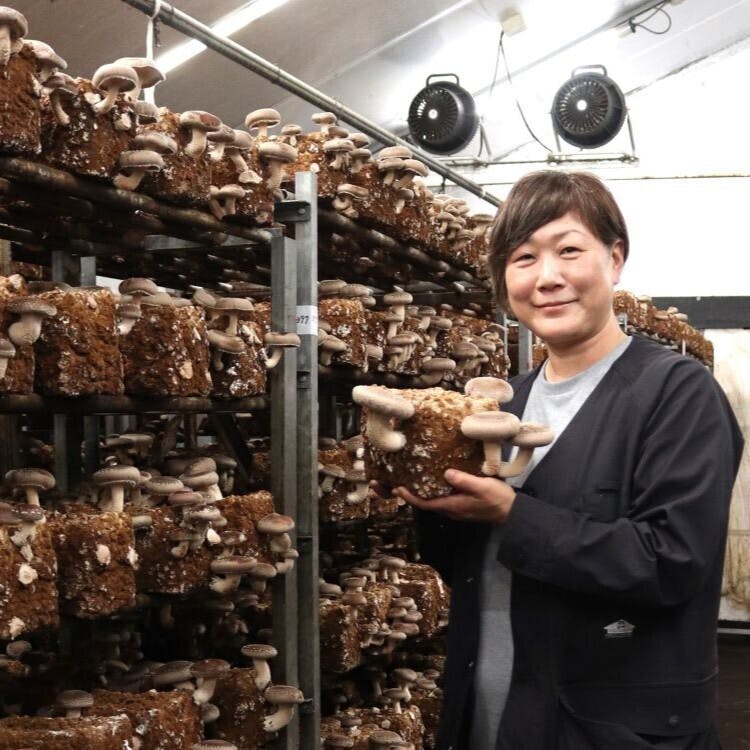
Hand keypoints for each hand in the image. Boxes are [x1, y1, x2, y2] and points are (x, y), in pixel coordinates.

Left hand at [394, 469, 515, 524]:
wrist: (512, 511)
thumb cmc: (498, 499)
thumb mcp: (482, 486)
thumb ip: (464, 480)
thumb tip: (446, 473)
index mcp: (453, 506)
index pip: (425, 504)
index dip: (410, 497)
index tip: (397, 489)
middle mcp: (451, 510)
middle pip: (426, 503)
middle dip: (411, 495)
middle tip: (398, 483)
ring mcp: (456, 508)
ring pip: (434, 501)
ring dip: (421, 493)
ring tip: (411, 480)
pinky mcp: (462, 505)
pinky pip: (442, 498)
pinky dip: (433, 491)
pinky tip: (433, 480)